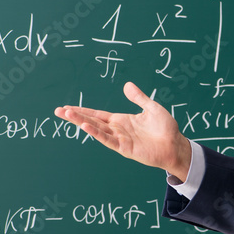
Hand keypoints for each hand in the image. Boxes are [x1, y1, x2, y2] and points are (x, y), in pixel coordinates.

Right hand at [54, 82, 192, 180]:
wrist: (176, 145)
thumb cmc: (166, 128)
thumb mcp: (151, 107)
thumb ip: (138, 98)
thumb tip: (127, 85)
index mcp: (121, 120)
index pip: (98, 114)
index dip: (83, 111)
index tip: (67, 107)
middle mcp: (117, 130)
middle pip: (92, 121)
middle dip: (75, 116)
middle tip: (57, 111)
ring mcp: (120, 139)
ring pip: (96, 129)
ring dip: (81, 122)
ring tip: (67, 114)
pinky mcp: (125, 148)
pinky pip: (108, 140)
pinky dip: (96, 133)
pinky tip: (86, 126)